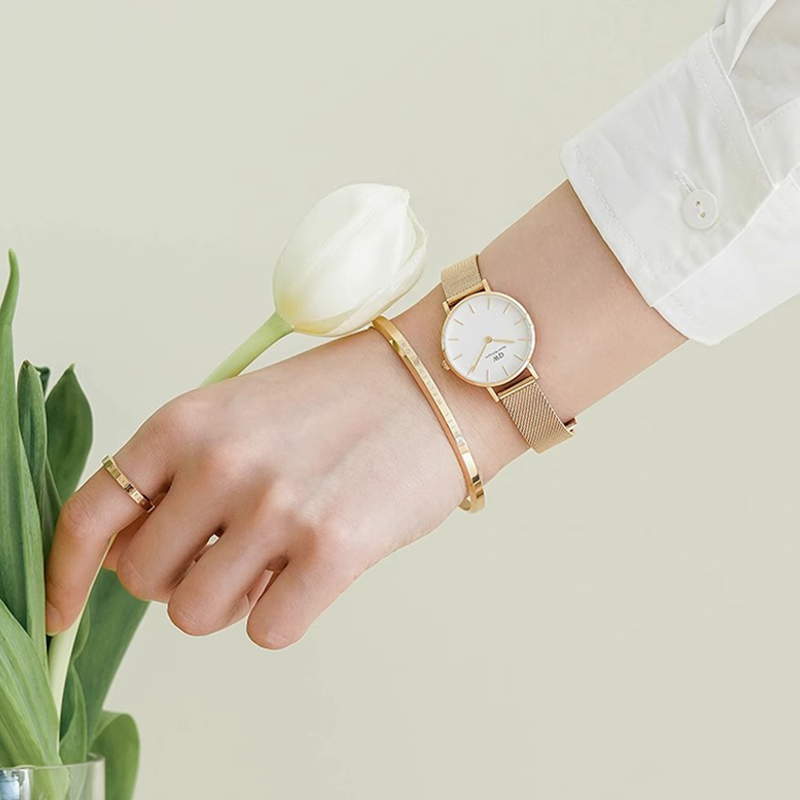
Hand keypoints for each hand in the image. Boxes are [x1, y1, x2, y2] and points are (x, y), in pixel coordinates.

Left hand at [45, 289, 522, 647]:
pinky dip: (287, 612)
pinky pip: (269, 632)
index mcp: (187, 421)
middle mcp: (221, 462)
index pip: (91, 513)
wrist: (440, 380)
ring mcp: (275, 507)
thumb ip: (185, 474)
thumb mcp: (244, 410)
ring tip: (279, 558)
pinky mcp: (333, 549)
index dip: (66, 574)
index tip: (61, 612)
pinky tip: (318, 570)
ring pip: (199, 615)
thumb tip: (143, 559)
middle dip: (181, 577)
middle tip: (231, 552)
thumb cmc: (346, 397)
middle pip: (145, 580)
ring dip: (234, 600)